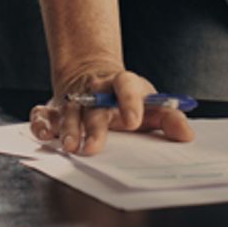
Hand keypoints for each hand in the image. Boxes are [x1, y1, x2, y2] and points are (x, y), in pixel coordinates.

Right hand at [27, 62, 194, 155]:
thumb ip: (169, 118)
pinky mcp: (54, 109)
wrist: (93, 79)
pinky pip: (42, 114)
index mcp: (121, 85)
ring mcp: (73, 100)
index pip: (126, 85)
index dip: (130, 101)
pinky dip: (40, 124)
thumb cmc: (126, 99)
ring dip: (67, 128)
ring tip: (70, 146)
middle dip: (94, 128)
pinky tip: (44, 136)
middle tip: (95, 147)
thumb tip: (187, 135)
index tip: (134, 120)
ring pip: (68, 112)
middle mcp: (95, 91)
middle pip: (95, 107)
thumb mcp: (150, 104)